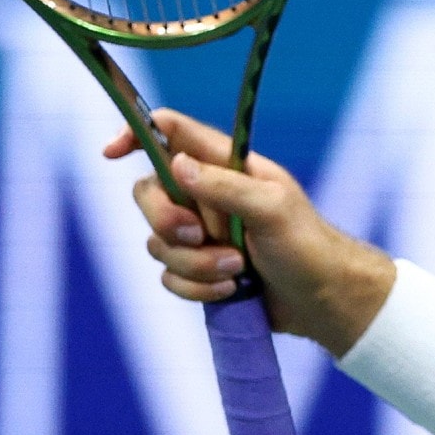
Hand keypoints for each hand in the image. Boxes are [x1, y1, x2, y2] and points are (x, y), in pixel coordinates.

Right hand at [103, 109, 394, 356]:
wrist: (323, 300)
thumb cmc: (308, 245)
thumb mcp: (273, 208)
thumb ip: (225, 186)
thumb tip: (176, 164)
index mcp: (228, 167)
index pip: (173, 135)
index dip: (137, 134)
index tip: (112, 152)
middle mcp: (208, 196)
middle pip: (148, 193)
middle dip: (166, 221)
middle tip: (200, 235)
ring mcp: (202, 235)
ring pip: (157, 242)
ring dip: (194, 263)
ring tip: (237, 270)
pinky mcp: (200, 270)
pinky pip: (169, 276)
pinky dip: (196, 287)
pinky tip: (230, 291)